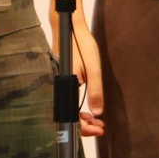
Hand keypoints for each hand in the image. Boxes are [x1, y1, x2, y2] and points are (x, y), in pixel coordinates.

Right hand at [49, 10, 105, 136]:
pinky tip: (86, 108)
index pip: (71, 116)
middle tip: (100, 128)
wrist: (69, 27)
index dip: (84, 127)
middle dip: (84, 125)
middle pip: (67, 115)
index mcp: (65, 86)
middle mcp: (58, 88)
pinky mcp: (61, 81)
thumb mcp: (93, 67)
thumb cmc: (82, 45)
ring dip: (81, 117)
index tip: (99, 130)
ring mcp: (58, 84)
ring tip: (95, 121)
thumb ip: (95, 90)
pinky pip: (67, 101)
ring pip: (67, 109)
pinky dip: (76, 108)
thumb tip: (98, 113)